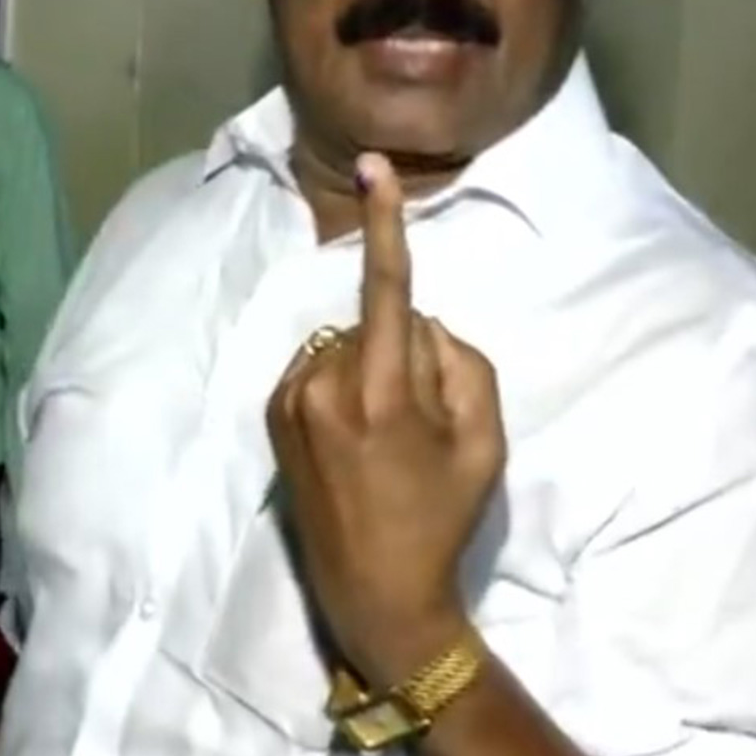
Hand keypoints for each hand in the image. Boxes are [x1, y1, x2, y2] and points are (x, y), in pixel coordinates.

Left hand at [266, 152, 505, 688]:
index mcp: (382, 390)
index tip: (372, 166)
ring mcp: (289, 398)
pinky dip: (339, 385)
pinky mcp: (271, 414)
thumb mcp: (484, 442)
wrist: (375, 589)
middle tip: (416, 423)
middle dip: (401, 351)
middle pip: (374, 325)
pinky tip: (352, 440)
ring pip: (343, 346)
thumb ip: (461, 363)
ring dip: (366, 369)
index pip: (388, 288)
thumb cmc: (441, 517)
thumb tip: (421, 323)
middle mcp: (324, 383)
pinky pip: (317, 369)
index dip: (386, 224)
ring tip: (380, 440)